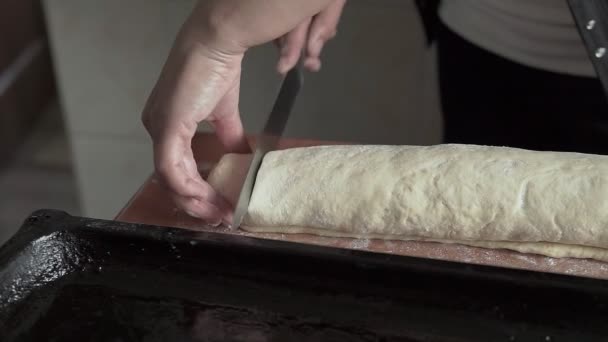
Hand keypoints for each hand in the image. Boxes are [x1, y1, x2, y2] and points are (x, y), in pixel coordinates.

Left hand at [142, 0, 335, 223]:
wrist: (216, 45)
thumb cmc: (215, 68)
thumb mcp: (224, 111)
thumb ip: (229, 137)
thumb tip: (242, 156)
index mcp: (168, 124)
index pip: (177, 167)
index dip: (197, 191)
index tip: (219, 205)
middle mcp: (157, 127)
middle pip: (171, 179)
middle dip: (196, 203)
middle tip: (220, 217)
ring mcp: (159, 128)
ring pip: (170, 179)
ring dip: (195, 200)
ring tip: (219, 213)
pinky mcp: (167, 128)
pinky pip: (172, 169)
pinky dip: (190, 187)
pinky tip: (209, 197)